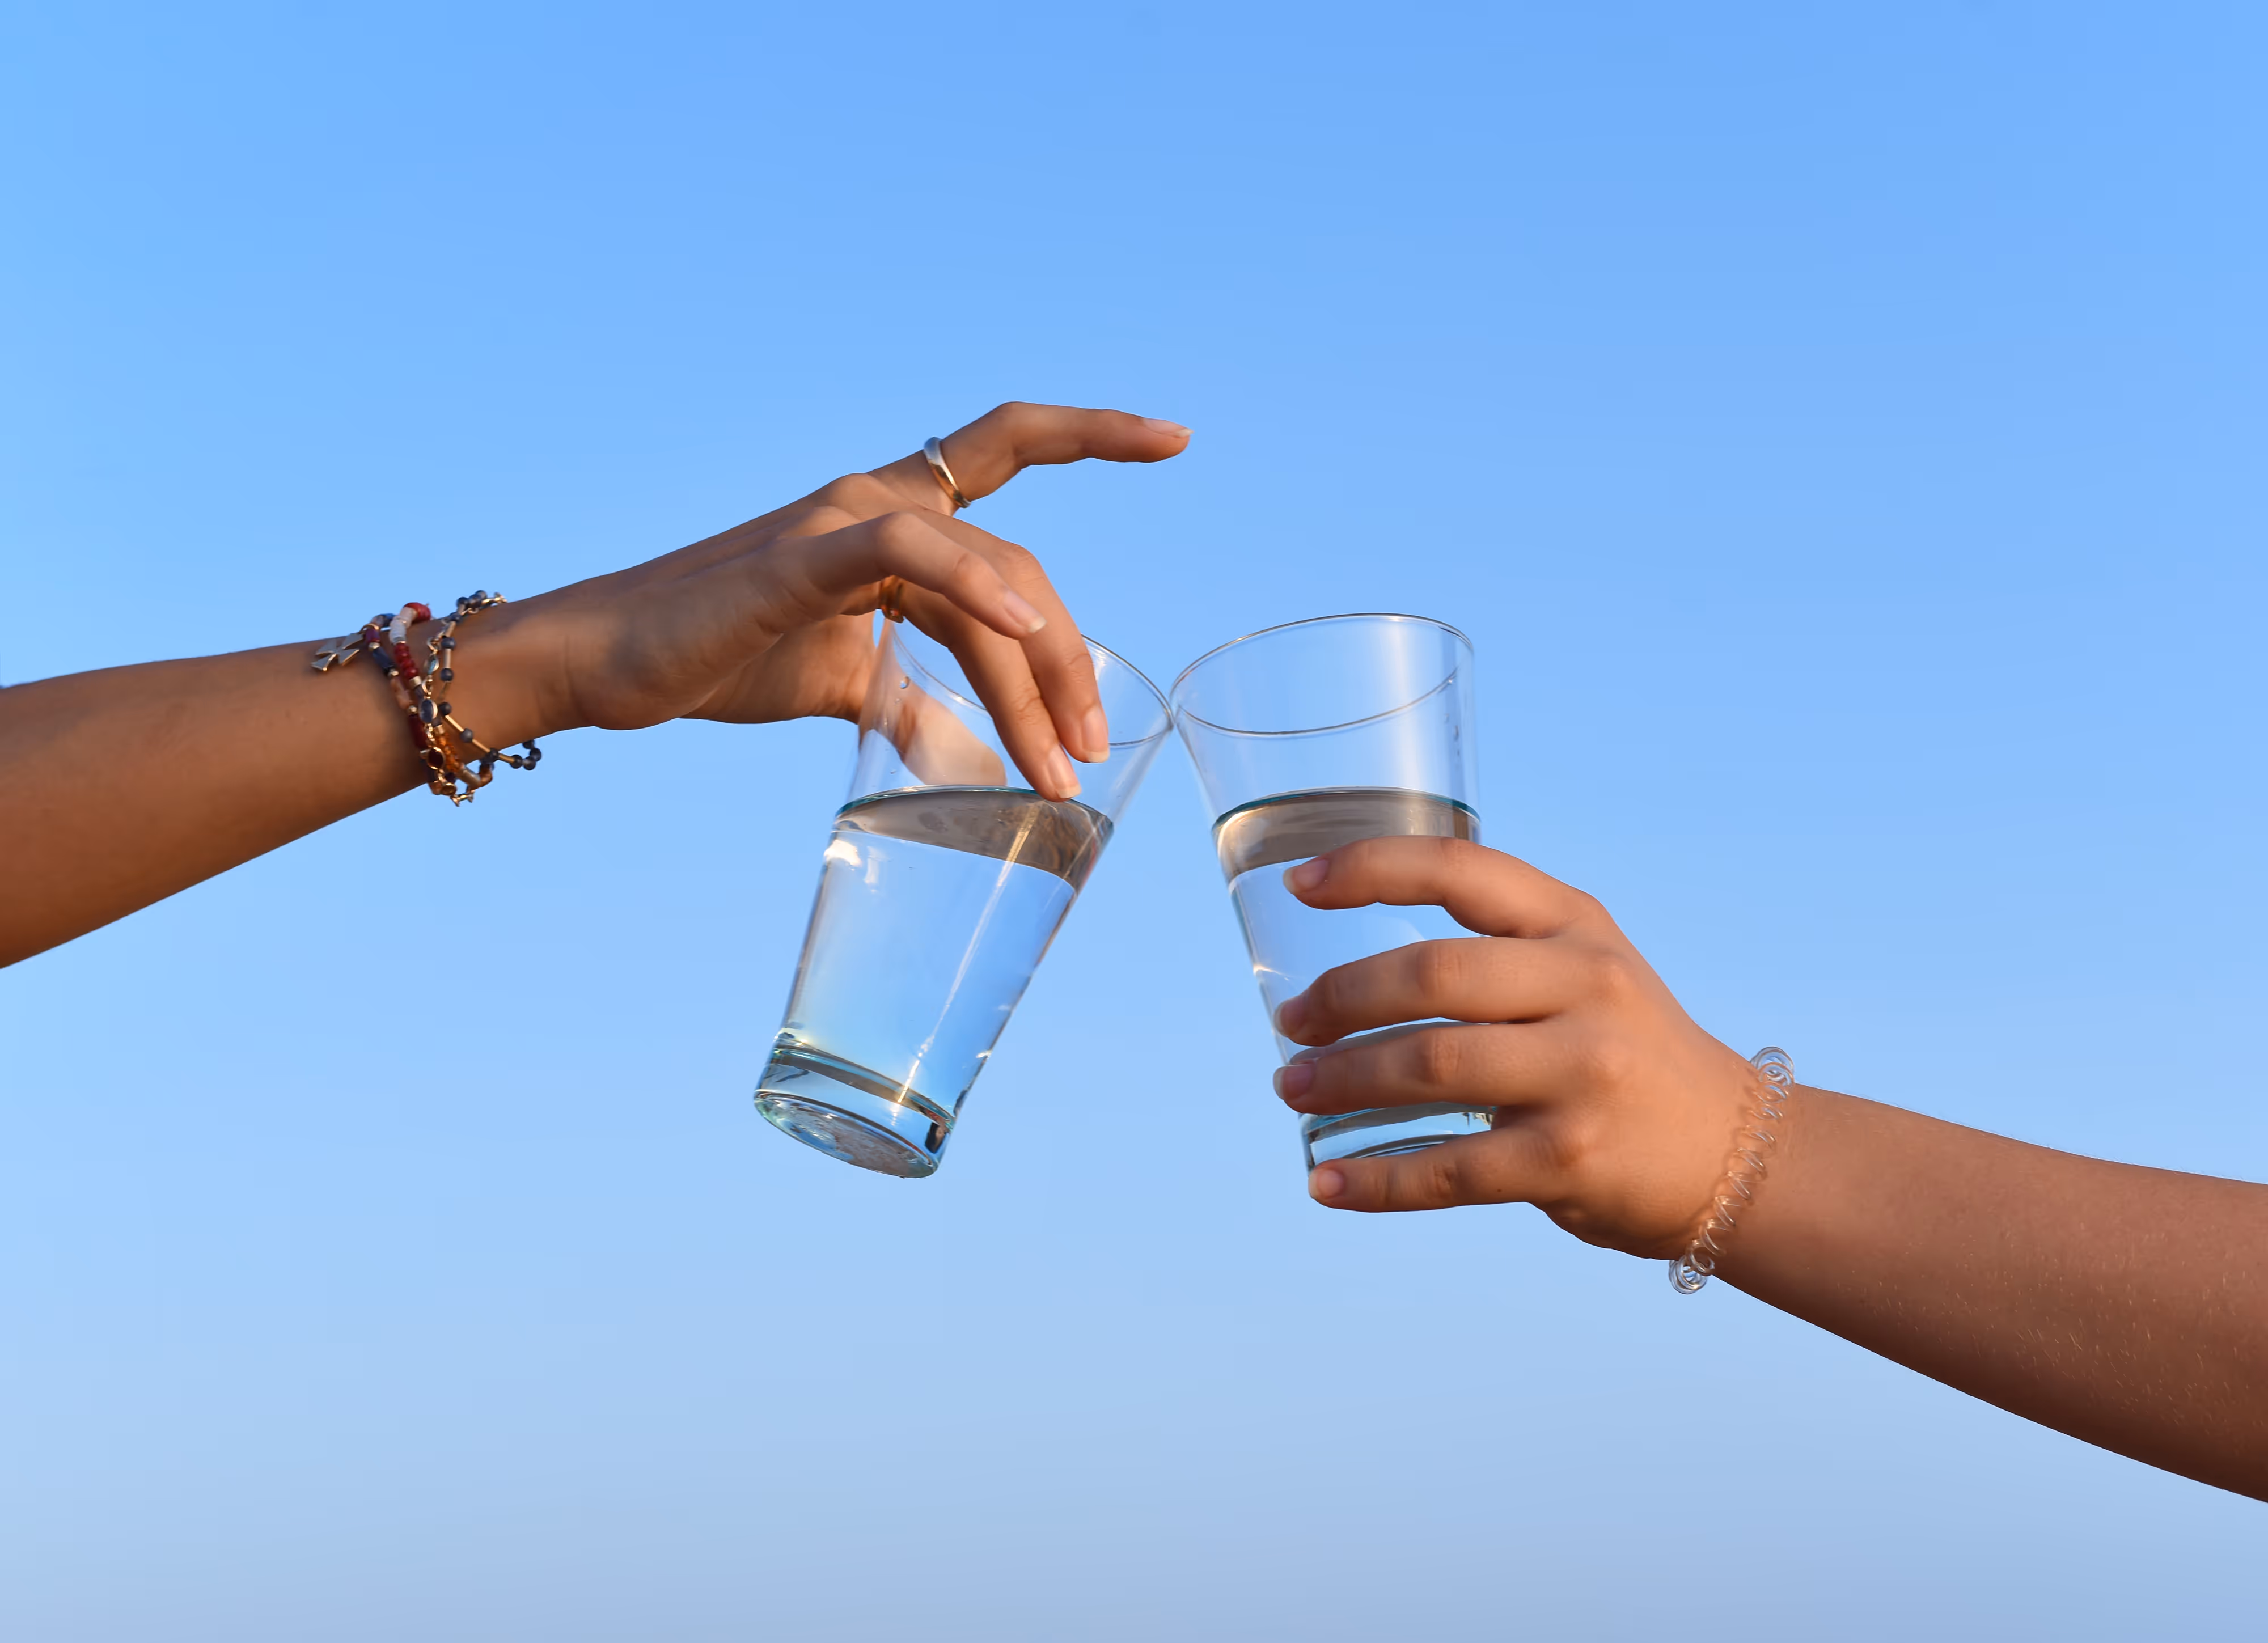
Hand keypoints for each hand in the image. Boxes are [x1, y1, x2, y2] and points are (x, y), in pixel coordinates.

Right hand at [506, 402, 1188, 798]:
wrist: (606, 668)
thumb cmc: (716, 659)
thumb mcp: (841, 683)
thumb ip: (911, 699)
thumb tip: (963, 751)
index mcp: (890, 519)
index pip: (1006, 454)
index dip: (1090, 433)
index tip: (1174, 437)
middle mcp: (877, 502)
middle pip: (1020, 567)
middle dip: (1069, 663)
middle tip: (1089, 751)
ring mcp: (842, 522)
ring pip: (987, 577)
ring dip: (1037, 673)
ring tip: (1060, 761)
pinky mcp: (804, 557)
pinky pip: (914, 556)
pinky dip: (978, 592)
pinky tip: (1025, 638)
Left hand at [1269, 836, 1759, 1256]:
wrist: (1733, 1154)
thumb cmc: (1624, 1051)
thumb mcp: (1585, 969)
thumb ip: (1494, 952)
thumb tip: (1348, 977)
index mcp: (1575, 924)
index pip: (1460, 869)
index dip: (1370, 867)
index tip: (1299, 884)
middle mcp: (1585, 986)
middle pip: (1433, 975)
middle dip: (1340, 999)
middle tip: (1292, 1027)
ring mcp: (1582, 1074)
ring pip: (1431, 1066)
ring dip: (1342, 1081)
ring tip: (1292, 1090)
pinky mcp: (1570, 1159)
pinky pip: (1449, 1169)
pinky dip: (1375, 1180)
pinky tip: (1326, 1182)